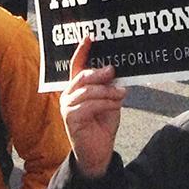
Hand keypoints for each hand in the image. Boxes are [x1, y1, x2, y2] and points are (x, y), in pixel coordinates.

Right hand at [60, 37, 126, 178]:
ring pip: (88, 91)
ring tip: (121, 94)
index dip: (82, 50)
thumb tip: (115, 70)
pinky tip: (116, 105)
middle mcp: (69, 94)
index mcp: (77, 87)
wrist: (98, 151)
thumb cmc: (103, 123)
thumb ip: (109, 85)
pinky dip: (106, 103)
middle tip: (113, 70)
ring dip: (108, 91)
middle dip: (100, 72)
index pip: (77, 65)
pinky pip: (90, 105)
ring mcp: (67, 106)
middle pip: (83, 76)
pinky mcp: (70, 118)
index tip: (90, 36)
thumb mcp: (110, 99)